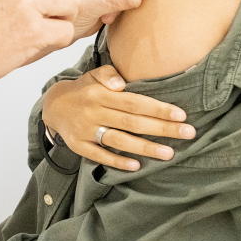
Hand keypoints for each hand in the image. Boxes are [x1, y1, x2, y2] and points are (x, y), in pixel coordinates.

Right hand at [42, 65, 194, 170]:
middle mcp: (94, 112)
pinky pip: (99, 155)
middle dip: (162, 129)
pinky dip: (116, 161)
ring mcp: (86, 130)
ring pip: (119, 141)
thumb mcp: (93, 75)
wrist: (52, 106)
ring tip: (169, 153)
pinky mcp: (79, 146)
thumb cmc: (84, 90)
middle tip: (188, 133)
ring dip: (145, 148)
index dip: (158, 109)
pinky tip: (136, 166)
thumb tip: (122, 82)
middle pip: (132, 123)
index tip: (181, 115)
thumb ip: (109, 74)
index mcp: (100, 94)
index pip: (134, 102)